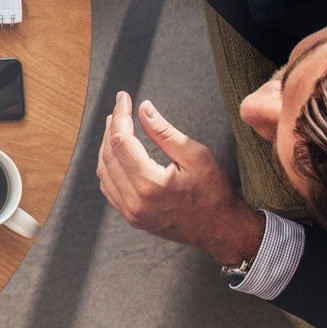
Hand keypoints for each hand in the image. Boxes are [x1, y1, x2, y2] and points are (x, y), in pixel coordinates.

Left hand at [95, 92, 264, 263]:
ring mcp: (131, 212)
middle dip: (112, 128)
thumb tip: (144, 109)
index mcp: (150, 185)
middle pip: (108, 155)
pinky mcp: (131, 217)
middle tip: (119, 110)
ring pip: (104, 171)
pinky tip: (116, 153)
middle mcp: (135, 201)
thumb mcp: (196, 156)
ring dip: (106, 146)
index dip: (120, 115)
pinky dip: (108, 166)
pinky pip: (109, 188)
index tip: (123, 98)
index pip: (121, 141)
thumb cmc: (214, 193)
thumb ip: (165, 132)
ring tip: (116, 126)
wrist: (222, 229)